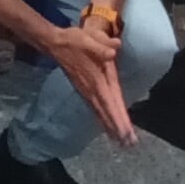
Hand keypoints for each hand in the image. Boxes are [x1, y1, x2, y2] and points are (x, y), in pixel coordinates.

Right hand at [45, 21, 136, 146]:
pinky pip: (95, 109)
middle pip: (107, 112)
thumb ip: (102, 45)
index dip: (119, 118)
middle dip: (118, 128)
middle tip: (129, 144)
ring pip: (101, 113)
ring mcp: (87, 92)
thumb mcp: (89, 39)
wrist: (55, 44)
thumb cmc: (74, 40)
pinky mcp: (84, 91)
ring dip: (111, 127)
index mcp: (97, 79)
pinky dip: (103, 120)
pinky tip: (107, 127)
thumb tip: (114, 49)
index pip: (111, 102)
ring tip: (121, 142)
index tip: (126, 132)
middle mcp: (93, 89)